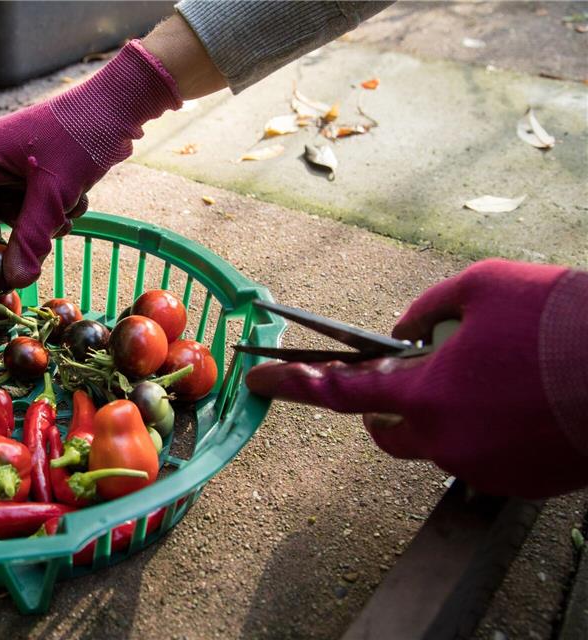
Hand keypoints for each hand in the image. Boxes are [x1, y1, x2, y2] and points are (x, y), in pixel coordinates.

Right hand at [0, 40, 180, 288]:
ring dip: (41, 223)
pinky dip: (53, 210)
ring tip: (67, 216)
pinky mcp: (35, 167)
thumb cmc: (81, 138)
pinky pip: (33, 202)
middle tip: (31, 258)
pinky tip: (75, 202)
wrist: (120, 108)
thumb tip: (13, 280)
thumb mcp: (54, 196)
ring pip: (15, 211)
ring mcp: (14, 161)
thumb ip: (30, 239)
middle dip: (16, 234)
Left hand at [246, 259, 587, 497]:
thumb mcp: (481, 288)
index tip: (258, 382)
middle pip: (383, 432)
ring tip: (482, 380)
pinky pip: (472, 457)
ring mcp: (479, 468)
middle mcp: (444, 441)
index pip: (339, 395)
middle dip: (384, 406)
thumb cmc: (558, 319)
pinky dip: (476, 432)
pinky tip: (511, 403)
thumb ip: (425, 311)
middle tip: (414, 373)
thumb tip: (403, 331)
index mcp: (425, 393)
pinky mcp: (512, 484)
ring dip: (437, 415)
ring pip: (431, 445)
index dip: (292, 385)